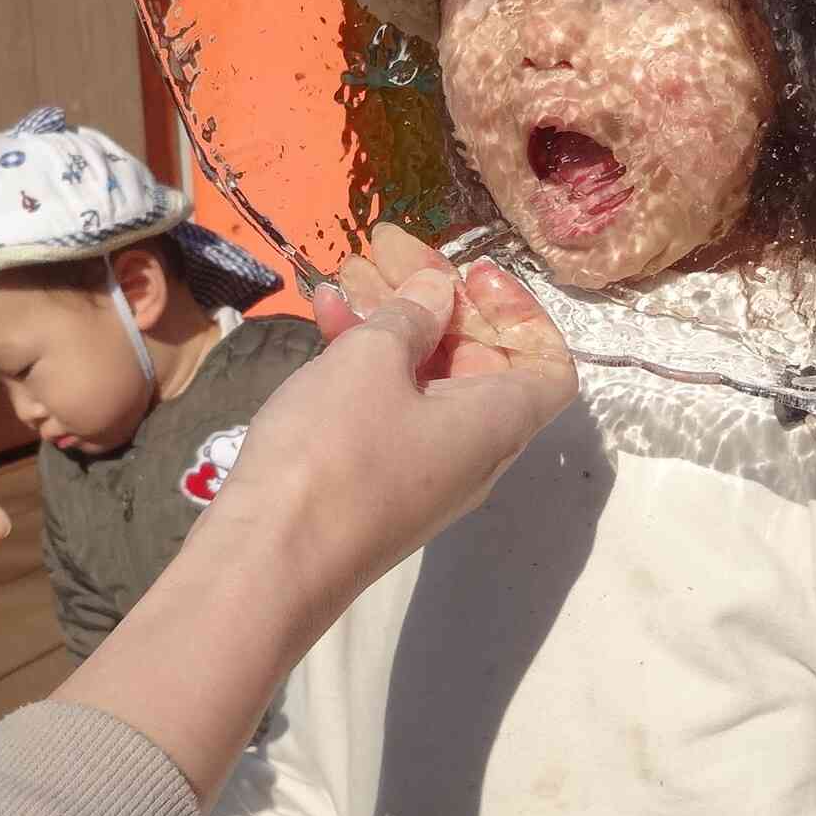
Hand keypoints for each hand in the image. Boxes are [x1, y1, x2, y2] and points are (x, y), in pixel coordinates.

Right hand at [220, 225, 577, 615]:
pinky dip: (361, 364)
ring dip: (391, 324)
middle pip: (479, 364)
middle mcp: (471, 452)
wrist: (266, 563)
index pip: (549, 366)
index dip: (522, 314)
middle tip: (388, 252)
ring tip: (344, 275)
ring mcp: (420, 471)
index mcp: (496, 423)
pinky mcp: (372, 484)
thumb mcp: (371, 361)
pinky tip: (319, 319)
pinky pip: (385, 410)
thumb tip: (441, 291)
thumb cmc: (334, 451)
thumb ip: (411, 315)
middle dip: (436, 302)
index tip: (472, 276)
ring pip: (422, 383)